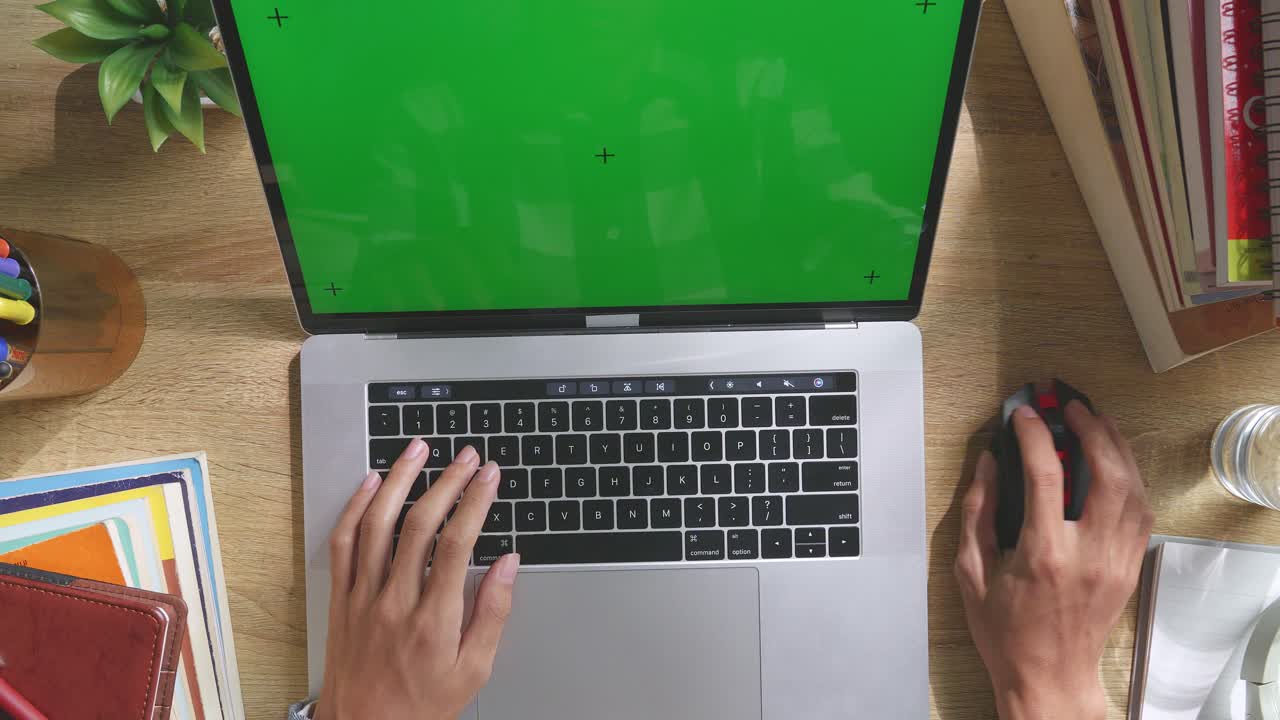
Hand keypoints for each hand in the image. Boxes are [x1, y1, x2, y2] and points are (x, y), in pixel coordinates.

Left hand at [316, 440, 519, 719]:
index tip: (489, 476)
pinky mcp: (342, 598)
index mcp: (433, 619)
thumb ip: (492, 613)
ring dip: (399, 479)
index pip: (456, 543)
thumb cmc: (421, 705)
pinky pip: (344, 543)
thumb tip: (507, 564)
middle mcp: (395, 601)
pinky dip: (356, 507)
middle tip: (466, 456)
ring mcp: (363, 597)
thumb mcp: (473, 670)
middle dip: (447, 481)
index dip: (475, 501)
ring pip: (377, 523)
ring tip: (418, 449)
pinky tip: (371, 483)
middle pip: (419, 524)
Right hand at [954, 400, 1153, 719]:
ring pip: (1133, 489)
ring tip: (1096, 422)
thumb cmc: (1005, 632)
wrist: (1048, 678)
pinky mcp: (1128, 568)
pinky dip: (1131, 478)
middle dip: (1091, 430)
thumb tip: (990, 464)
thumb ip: (977, 512)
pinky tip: (1115, 462)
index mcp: (1043, 554)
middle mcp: (1088, 554)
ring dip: (1117, 448)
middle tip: (1072, 407)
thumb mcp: (971, 571)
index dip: (1033, 434)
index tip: (1022, 414)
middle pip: (1106, 473)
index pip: (1045, 475)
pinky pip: (1141, 513)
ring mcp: (1115, 561)